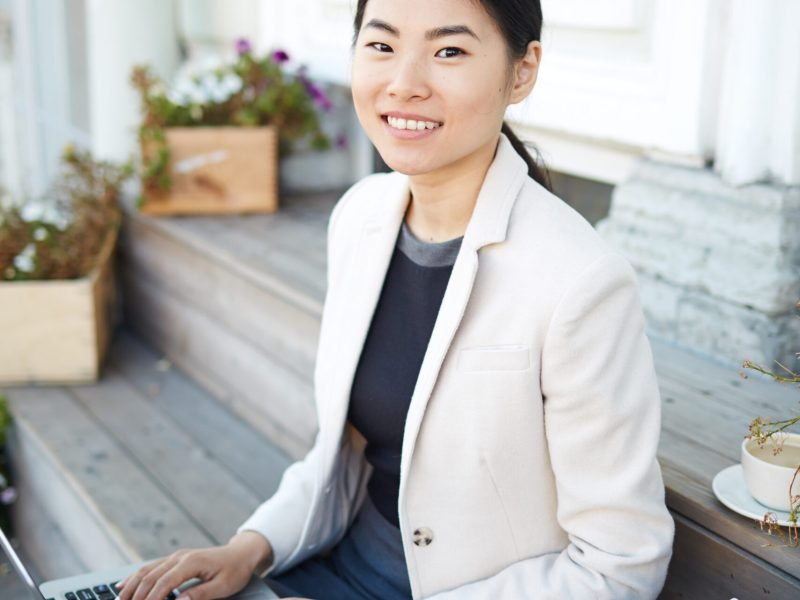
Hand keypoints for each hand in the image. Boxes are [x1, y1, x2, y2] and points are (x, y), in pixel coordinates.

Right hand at [116, 532, 271, 599]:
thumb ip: (201, 594)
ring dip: (130, 587)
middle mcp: (179, 557)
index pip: (164, 583)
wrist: (241, 553)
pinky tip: (122, 586)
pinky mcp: (175, 559)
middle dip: (135, 597)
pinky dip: (134, 578)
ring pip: (146, 571)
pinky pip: (150, 567)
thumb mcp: (224, 586)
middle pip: (150, 577)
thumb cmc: (235, 570)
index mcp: (191, 562)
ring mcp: (176, 557)